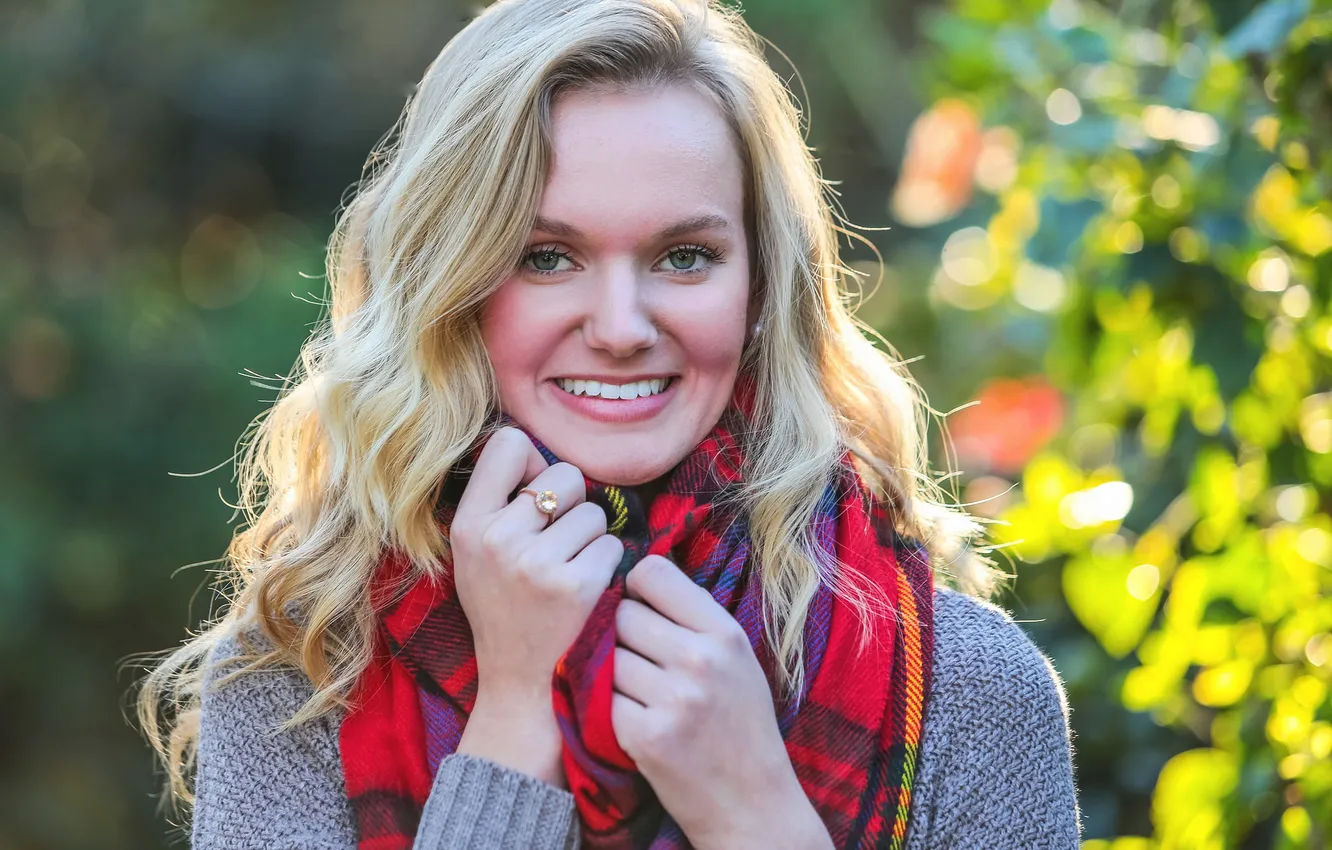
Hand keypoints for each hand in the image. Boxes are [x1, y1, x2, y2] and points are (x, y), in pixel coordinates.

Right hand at [450, 427, 623, 783]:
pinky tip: (586, 591)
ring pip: (595, 512)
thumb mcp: (476, 555)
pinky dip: (608, 567)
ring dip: (592, 539)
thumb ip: (498, 503)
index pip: (509, 444)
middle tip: (559, 543)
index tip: (536, 495)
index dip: (535, 463)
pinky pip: (612, 546)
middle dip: (573, 503)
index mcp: (468, 525)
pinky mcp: (576, 586)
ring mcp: (537, 563)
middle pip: (566, 473)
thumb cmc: (505, 609)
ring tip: (568, 572)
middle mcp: (498, 538)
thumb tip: (540, 455)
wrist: (519, 683)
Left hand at [610, 556, 831, 848]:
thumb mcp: (736, 658)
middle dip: (622, 633)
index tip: (640, 606)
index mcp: (724, 632)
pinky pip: (602, 698)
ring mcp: (672, 699)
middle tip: (641, 659)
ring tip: (641, 692)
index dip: (636, 587)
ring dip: (613, 672)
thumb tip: (637, 575)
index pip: (652, 572)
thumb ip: (693, 618)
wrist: (750, 801)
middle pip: (622, 614)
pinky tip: (637, 720)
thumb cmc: (740, 724)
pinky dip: (611, 709)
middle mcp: (699, 659)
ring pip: (607, 656)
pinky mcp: (645, 735)